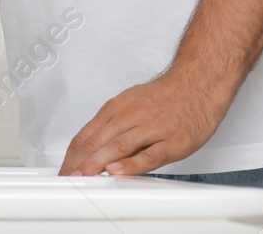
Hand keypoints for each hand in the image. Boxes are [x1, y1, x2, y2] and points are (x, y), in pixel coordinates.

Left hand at [58, 68, 233, 176]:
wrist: (197, 84)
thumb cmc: (164, 97)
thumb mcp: (130, 104)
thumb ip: (110, 126)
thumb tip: (88, 149)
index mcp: (117, 108)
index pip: (87, 135)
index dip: (72, 156)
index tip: (64, 171)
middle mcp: (131, 116)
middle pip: (98, 141)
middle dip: (79, 162)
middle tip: (68, 178)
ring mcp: (152, 129)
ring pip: (119, 146)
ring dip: (97, 162)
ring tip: (84, 176)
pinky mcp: (172, 141)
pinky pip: (150, 154)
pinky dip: (132, 163)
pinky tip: (119, 170)